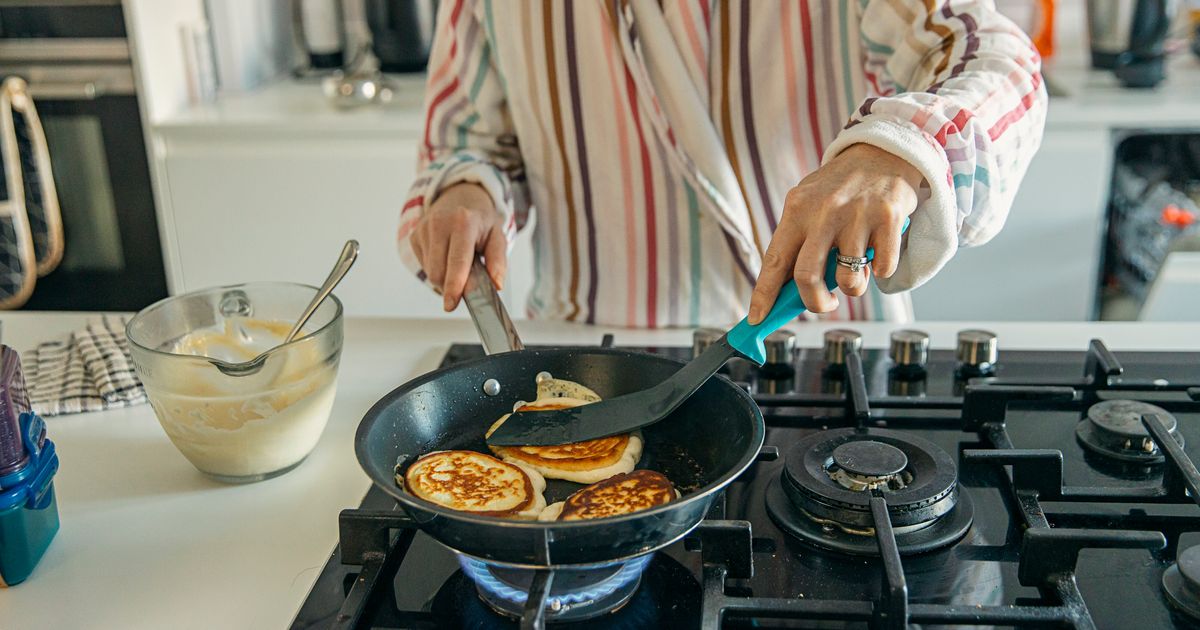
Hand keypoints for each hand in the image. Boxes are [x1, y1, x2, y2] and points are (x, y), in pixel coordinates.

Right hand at [408, 183, 506, 310]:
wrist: (459, 197)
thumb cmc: (480, 221)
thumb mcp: (497, 236)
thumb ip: (498, 261)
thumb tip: (496, 285)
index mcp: (463, 222)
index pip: (457, 260)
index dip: (454, 285)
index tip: (451, 304)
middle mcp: (439, 223)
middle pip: (439, 272)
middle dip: (451, 285)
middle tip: (466, 281)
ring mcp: (423, 229)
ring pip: (430, 272)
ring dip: (444, 277)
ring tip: (457, 262)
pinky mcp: (414, 236)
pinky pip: (424, 266)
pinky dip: (436, 268)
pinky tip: (445, 255)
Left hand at [748, 144, 922, 322]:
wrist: (885, 150)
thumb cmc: (842, 186)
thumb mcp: (810, 203)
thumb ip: (799, 241)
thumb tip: (786, 290)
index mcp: (797, 209)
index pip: (774, 261)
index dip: (763, 295)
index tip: (756, 318)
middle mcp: (824, 212)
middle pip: (807, 277)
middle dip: (815, 303)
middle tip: (823, 303)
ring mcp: (857, 215)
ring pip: (848, 280)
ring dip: (853, 287)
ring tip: (856, 271)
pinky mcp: (889, 219)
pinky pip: (882, 269)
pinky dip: (881, 272)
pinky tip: (878, 251)